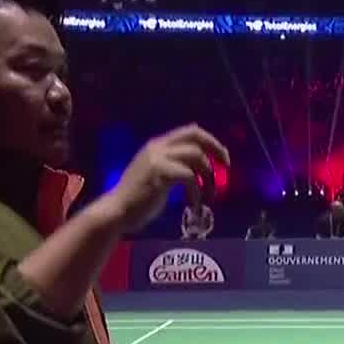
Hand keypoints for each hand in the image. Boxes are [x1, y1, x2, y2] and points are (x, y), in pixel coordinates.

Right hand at [107, 125, 230, 230]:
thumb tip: (201, 166)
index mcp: (158, 145)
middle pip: (195, 135)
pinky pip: (189, 177)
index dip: (211, 141)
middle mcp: (158, 146)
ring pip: (196, 156)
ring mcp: (158, 158)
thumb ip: (175, 166)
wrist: (117, 211)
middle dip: (215, 149)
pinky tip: (195, 206)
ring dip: (208, 178)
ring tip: (208, 196)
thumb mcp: (157, 175)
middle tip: (226, 167)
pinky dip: (197, 193)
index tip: (222, 159)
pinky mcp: (159, 173)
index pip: (190, 131)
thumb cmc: (138, 199)